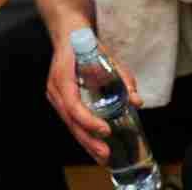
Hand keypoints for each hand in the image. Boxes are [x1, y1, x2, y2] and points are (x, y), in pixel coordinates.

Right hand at [47, 41, 142, 165]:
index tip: (105, 130)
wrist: (68, 34)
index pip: (72, 104)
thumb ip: (122, 78)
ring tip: (102, 156)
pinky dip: (82, 132)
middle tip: (105, 154)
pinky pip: (69, 119)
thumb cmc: (86, 43)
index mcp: (62, 76)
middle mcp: (55, 88)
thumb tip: (136, 101)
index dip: (88, 120)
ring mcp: (55, 94)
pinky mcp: (59, 98)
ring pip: (68, 122)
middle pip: (69, 119)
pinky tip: (94, 143)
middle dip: (87, 139)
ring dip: (85, 140)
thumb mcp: (107, 56)